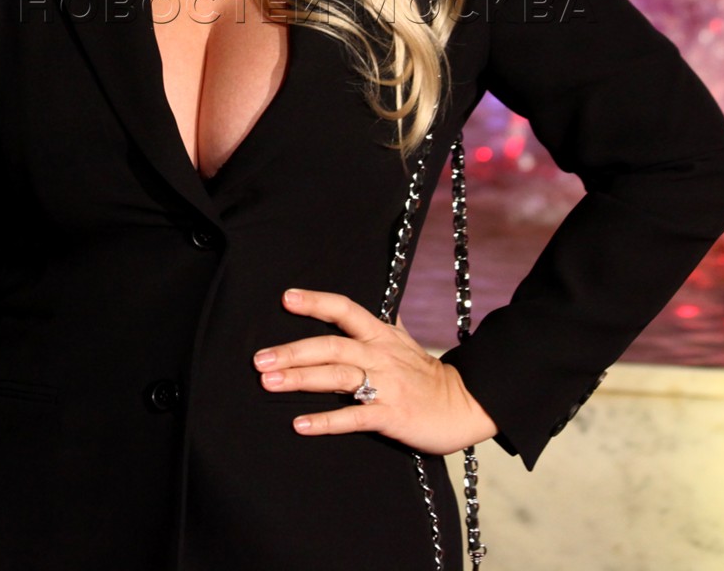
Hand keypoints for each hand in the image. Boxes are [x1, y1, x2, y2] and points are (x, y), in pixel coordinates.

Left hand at [253, 288, 497, 455]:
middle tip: (259, 358)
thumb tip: (367, 301)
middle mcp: (379, 355)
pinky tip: (300, 424)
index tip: (286, 298)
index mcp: (380, 334)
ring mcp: (385, 385)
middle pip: (331, 345)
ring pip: (337, 377)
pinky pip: (353, 417)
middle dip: (293, 350)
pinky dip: (325, 421)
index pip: (345, 309)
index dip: (316, 302)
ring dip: (300, 379)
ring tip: (268, 383)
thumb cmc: (427, 375)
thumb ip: (382, 323)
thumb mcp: (404, 341)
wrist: (464, 405)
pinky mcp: (391, 416)